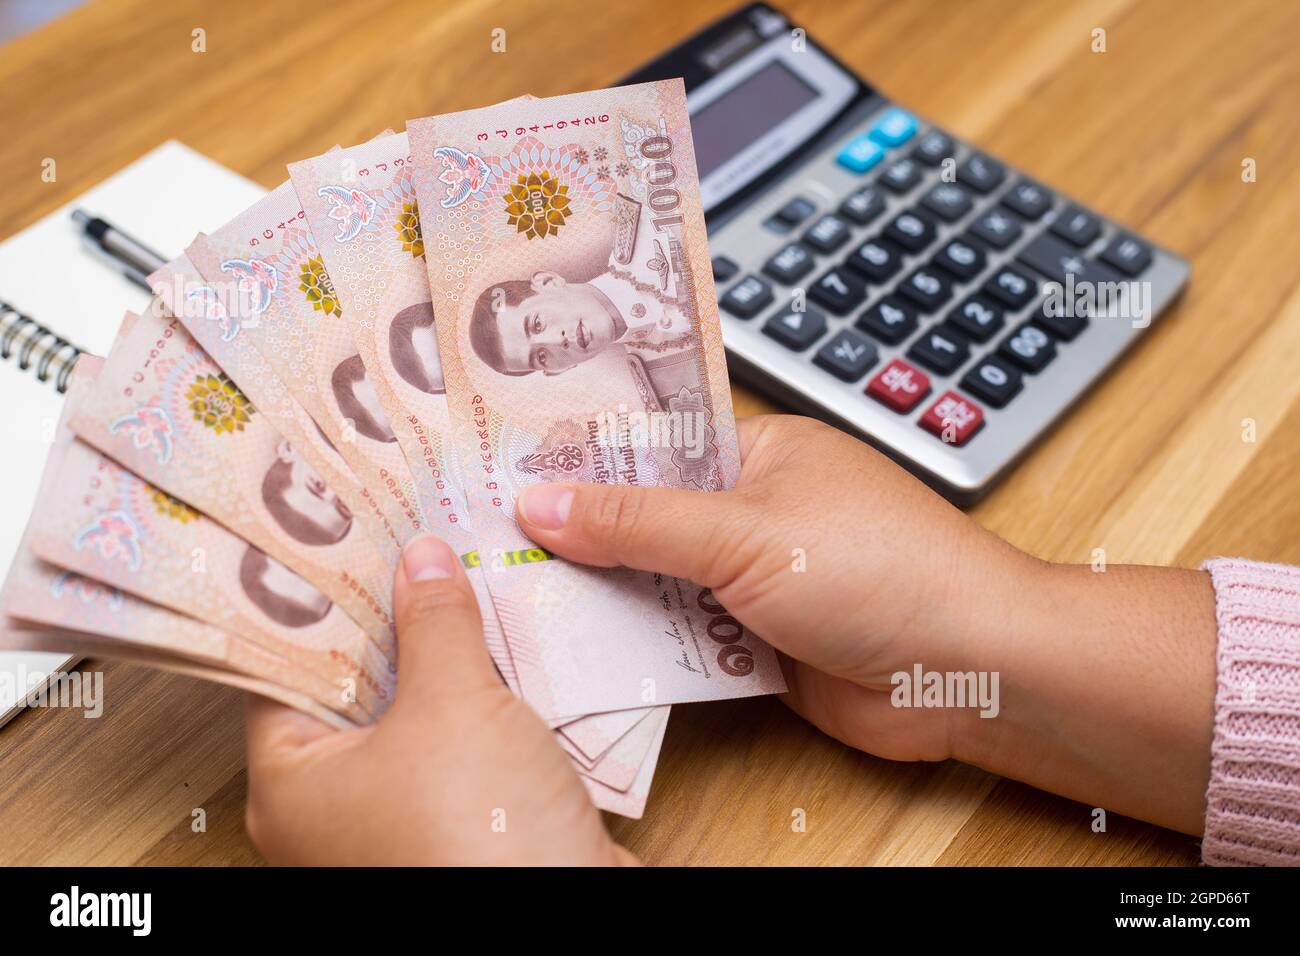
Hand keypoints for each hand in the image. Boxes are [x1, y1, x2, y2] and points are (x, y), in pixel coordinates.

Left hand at [244, 534, 632, 865]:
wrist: (567, 914)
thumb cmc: (477, 837)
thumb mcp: (450, 707)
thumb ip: (434, 623)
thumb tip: (421, 560)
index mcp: (293, 786)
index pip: (282, 668)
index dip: (314, 597)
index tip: (338, 535)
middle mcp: (338, 805)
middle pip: (353, 684)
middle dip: (391, 614)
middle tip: (409, 540)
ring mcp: (404, 813)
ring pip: (416, 708)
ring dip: (444, 649)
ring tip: (460, 569)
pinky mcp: (464, 815)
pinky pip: (463, 737)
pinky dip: (482, 691)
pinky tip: (505, 635)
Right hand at [517, 415, 1218, 833]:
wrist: (971, 671)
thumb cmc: (882, 570)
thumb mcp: (745, 532)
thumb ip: (638, 521)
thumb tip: (540, 501)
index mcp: (759, 451)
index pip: (651, 442)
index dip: (580, 453)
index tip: (499, 463)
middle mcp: (753, 511)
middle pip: (645, 518)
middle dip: (578, 533)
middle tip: (482, 536)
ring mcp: (755, 580)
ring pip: (657, 583)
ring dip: (604, 596)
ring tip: (507, 592)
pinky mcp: (758, 643)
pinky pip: (682, 640)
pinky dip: (641, 648)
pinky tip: (574, 651)